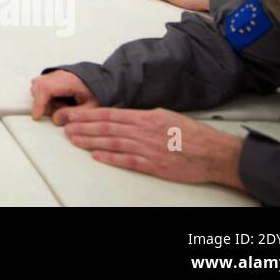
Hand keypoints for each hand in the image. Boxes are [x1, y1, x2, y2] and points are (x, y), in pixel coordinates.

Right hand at [30, 70, 98, 121]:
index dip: (39, 103)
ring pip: (38, 84)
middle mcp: (60, 74)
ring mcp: (56, 73)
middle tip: (55, 112)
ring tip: (60, 105)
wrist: (101, 80)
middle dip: (42, 103)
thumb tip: (55, 119)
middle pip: (39, 86)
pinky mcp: (54, 75)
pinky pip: (41, 82)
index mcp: (69, 81)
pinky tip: (56, 99)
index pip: (46, 89)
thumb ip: (73, 114)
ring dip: (43, 98)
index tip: (37, 116)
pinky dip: (43, 92)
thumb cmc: (96, 93)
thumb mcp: (90, 107)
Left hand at [59, 107, 244, 189]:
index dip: (89, 114)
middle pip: (107, 127)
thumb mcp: (165, 116)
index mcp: (146, 117)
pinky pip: (128, 161)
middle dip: (83, 126)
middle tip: (65, 126)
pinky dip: (111, 158)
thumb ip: (143, 117)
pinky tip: (97, 156)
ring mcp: (148, 148)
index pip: (110, 114)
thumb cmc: (192, 134)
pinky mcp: (154, 165)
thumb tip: (124, 117)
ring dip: (91, 141)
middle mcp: (144, 130)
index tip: (74, 115)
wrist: (213, 152)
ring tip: (74, 140)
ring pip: (113, 143)